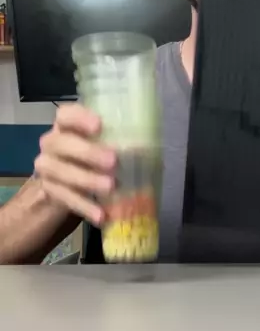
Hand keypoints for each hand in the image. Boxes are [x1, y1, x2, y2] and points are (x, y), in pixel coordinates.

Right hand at [34, 104, 115, 224]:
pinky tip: (100, 215)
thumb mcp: (108, 148)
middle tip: (113, 161)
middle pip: (61, 143)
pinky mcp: (49, 190)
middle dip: (87, 152)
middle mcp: (52, 143)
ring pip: (60, 171)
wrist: (71, 187)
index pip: (65, 115)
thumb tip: (142, 149)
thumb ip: (121, 145)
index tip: (99, 126)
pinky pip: (65, 198)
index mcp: (67, 126)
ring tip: (110, 187)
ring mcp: (47, 167)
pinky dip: (84, 206)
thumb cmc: (95, 159)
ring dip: (86, 179)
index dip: (79, 118)